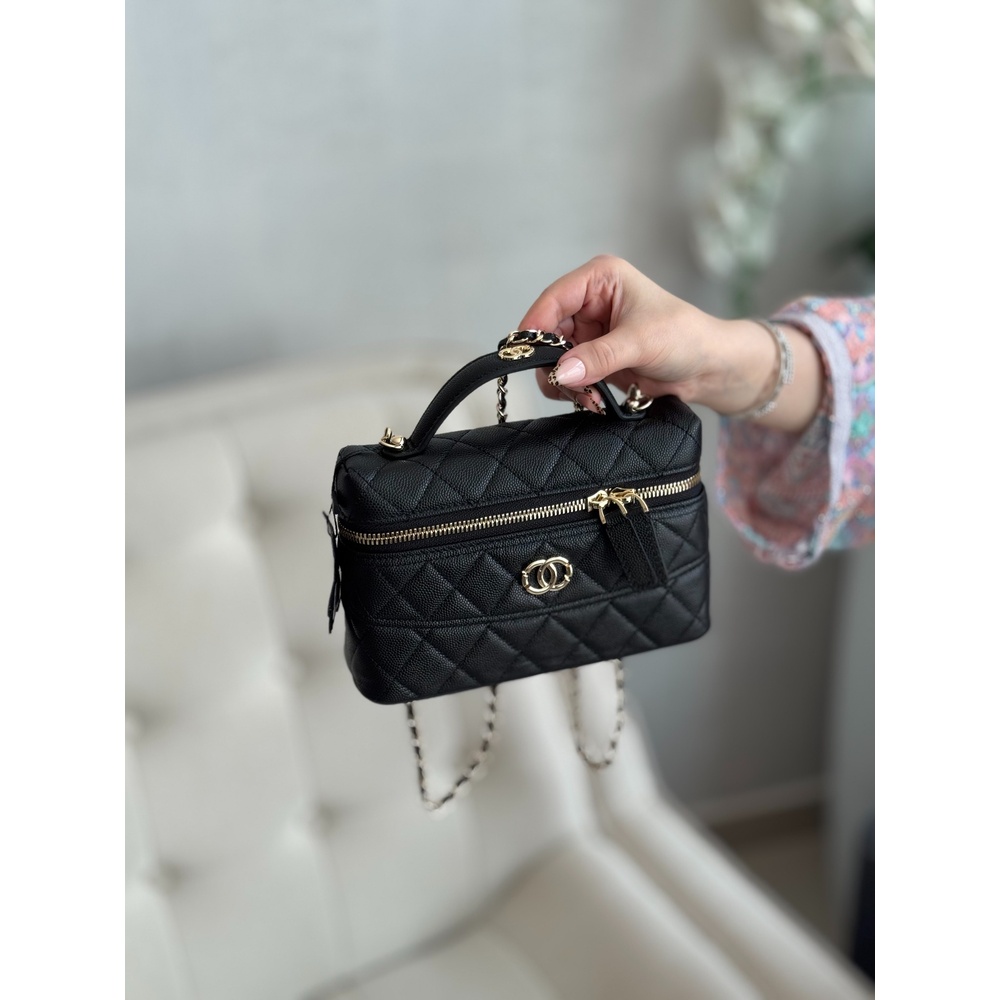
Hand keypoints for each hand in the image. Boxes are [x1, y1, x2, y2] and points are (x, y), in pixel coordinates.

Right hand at [517, 255, 822, 432]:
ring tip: (590, 398)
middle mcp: (588, 303)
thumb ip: (599, 357)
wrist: (708, 369)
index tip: (525, 355)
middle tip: (568, 387)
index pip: (554, 299)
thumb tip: (561, 371)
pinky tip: (594, 400)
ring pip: (552, 359)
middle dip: (553, 364)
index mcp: (599, 279)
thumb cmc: (686, 338)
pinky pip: (566, 377)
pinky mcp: (591, 359)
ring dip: (565, 383)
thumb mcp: (641, 342)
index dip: (535, 327)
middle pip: (546, 333)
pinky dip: (574, 392)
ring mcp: (588, 333)